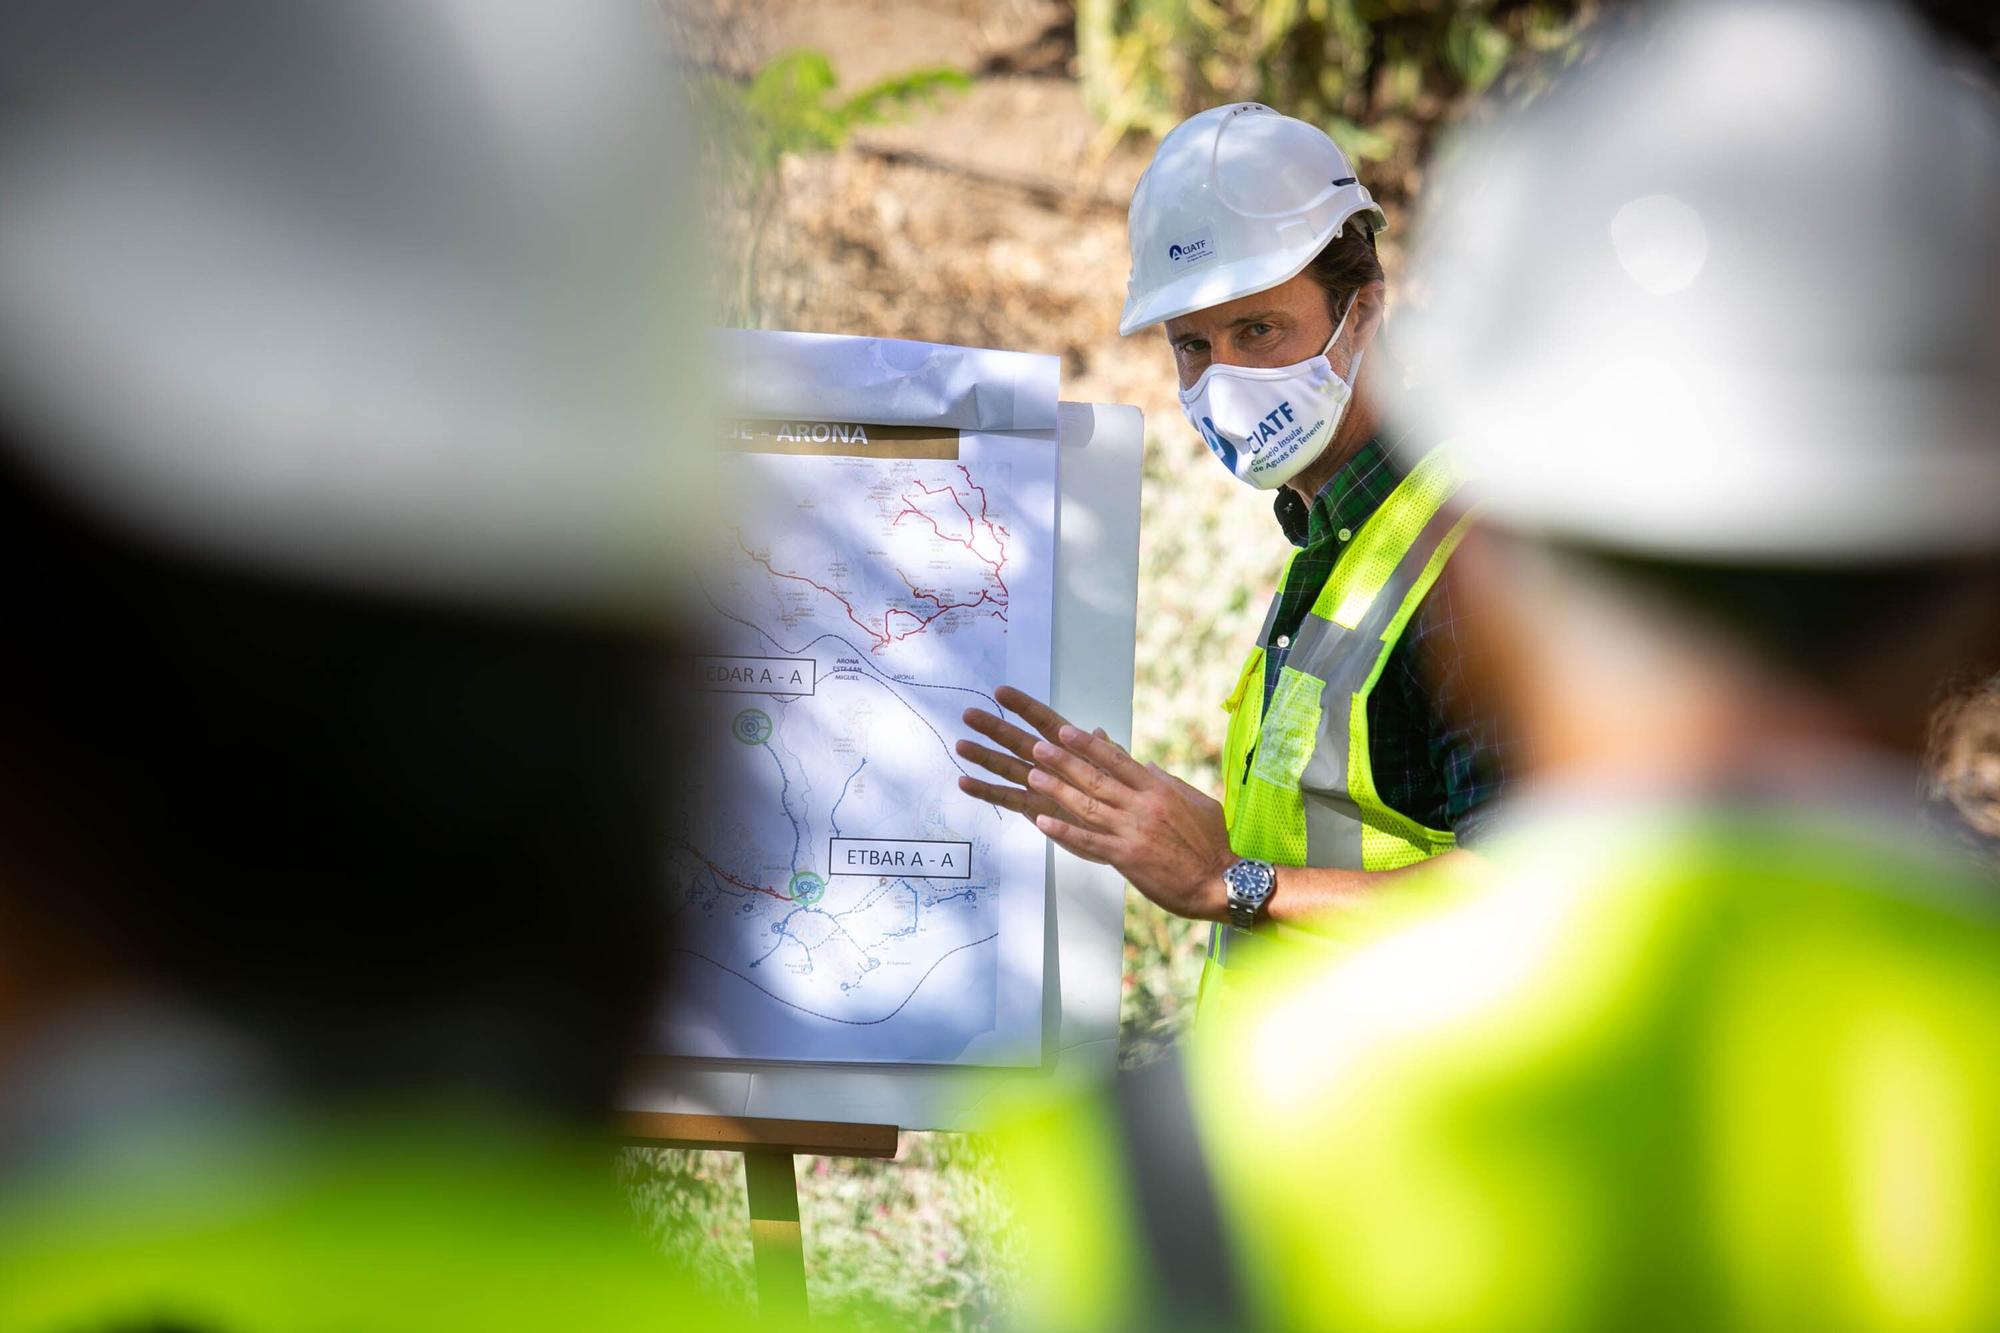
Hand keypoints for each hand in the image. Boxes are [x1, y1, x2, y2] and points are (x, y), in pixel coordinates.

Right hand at [957, 686, 1112, 862]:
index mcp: (1069, 748)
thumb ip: (1108, 753)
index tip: (1001, 691)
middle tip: (969, 714)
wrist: (1124, 829)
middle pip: (1018, 741)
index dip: (1024, 707)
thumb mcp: (1120, 771)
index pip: (1044, 721)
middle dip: (994, 728)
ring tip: (960, 745)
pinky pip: (1007, 799)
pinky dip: (986, 792)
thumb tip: (1098, 732)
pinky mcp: (1034, 808)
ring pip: (1007, 768)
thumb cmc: (1122, 793)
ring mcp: (1039, 784)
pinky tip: (965, 783)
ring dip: (984, 757)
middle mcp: (1049, 763)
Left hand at [959, 685, 1236, 921]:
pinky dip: (1064, 832)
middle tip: (1038, 746)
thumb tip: (1145, 765)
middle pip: (1096, 778)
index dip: (1089, 745)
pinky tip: (1042, 823)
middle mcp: (1142, 806)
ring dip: (1057, 790)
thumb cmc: (1212, 842)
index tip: (1066, 730)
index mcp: (1158, 789)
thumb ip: (1166, 782)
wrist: (1221, 882)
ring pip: (1088, 806)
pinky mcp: (1126, 858)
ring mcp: (1133, 831)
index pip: (1118, 760)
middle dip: (1064, 760)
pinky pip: (1089, 842)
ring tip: (1032, 776)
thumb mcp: (1196, 802)